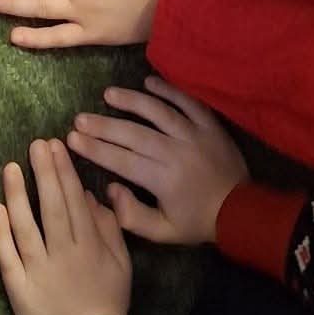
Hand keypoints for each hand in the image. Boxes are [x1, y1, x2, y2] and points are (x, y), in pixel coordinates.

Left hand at [0, 140, 130, 314]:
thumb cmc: (107, 302)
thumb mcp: (121, 264)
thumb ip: (109, 229)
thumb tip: (91, 196)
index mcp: (89, 245)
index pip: (74, 201)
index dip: (64, 171)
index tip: (56, 146)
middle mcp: (63, 253)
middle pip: (51, 206)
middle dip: (43, 172)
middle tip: (35, 145)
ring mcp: (38, 270)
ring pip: (25, 226)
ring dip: (17, 195)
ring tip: (10, 167)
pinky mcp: (19, 287)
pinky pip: (7, 255)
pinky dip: (1, 232)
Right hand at [69, 78, 248, 243]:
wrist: (242, 211)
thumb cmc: (197, 221)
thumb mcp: (163, 232)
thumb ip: (132, 216)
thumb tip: (110, 189)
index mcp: (161, 179)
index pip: (120, 159)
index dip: (94, 148)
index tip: (71, 138)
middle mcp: (174, 152)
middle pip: (132, 133)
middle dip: (102, 125)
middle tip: (80, 117)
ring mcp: (194, 135)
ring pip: (158, 112)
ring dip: (131, 100)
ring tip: (108, 94)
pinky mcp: (210, 126)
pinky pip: (187, 102)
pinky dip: (168, 90)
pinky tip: (149, 82)